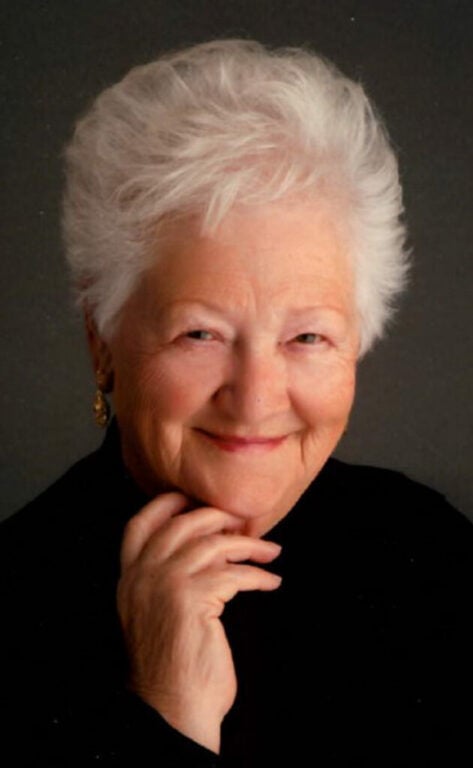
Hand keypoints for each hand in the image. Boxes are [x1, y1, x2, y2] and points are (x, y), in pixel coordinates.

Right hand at [117, 492, 281, 752]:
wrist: (172, 708)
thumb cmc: (173, 664)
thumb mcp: (158, 611)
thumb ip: (166, 578)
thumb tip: (206, 545)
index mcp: (129, 578)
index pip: (139, 524)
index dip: (166, 504)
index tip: (194, 498)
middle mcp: (141, 576)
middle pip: (181, 524)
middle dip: (217, 516)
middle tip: (245, 521)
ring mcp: (164, 584)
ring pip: (212, 544)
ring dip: (248, 545)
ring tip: (270, 551)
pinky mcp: (192, 597)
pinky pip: (234, 573)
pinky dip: (258, 575)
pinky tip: (271, 580)